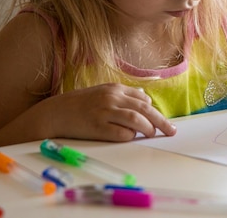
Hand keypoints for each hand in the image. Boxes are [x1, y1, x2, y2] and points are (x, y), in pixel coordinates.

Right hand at [44, 83, 176, 140]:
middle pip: (144, 109)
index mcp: (114, 89)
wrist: (55, 113)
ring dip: (148, 128)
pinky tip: (132, 137)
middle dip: (161, 121)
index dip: (154, 110)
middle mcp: (111, 98)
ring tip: (152, 134)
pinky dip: (130, 136)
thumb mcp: (102, 92)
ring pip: (136, 120)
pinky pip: (121, 133)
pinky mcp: (97, 127)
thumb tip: (144, 96)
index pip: (143, 99)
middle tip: (171, 130)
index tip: (160, 119)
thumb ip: (123, 94)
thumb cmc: (80, 104)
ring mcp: (104, 112)